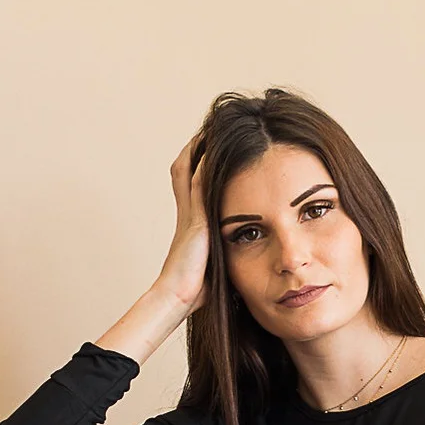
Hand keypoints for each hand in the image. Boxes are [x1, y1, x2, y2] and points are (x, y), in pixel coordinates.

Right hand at [155, 137, 210, 312]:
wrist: (179, 296)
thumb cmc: (197, 291)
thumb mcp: (215, 267)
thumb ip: (224, 256)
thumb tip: (245, 262)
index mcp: (191, 224)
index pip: (190, 186)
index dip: (196, 166)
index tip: (209, 151)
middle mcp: (187, 213)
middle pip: (184, 169)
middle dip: (195, 149)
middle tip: (209, 129)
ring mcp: (189, 214)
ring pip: (188, 168)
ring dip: (199, 148)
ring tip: (212, 127)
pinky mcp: (196, 218)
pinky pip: (199, 181)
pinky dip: (205, 161)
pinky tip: (215, 144)